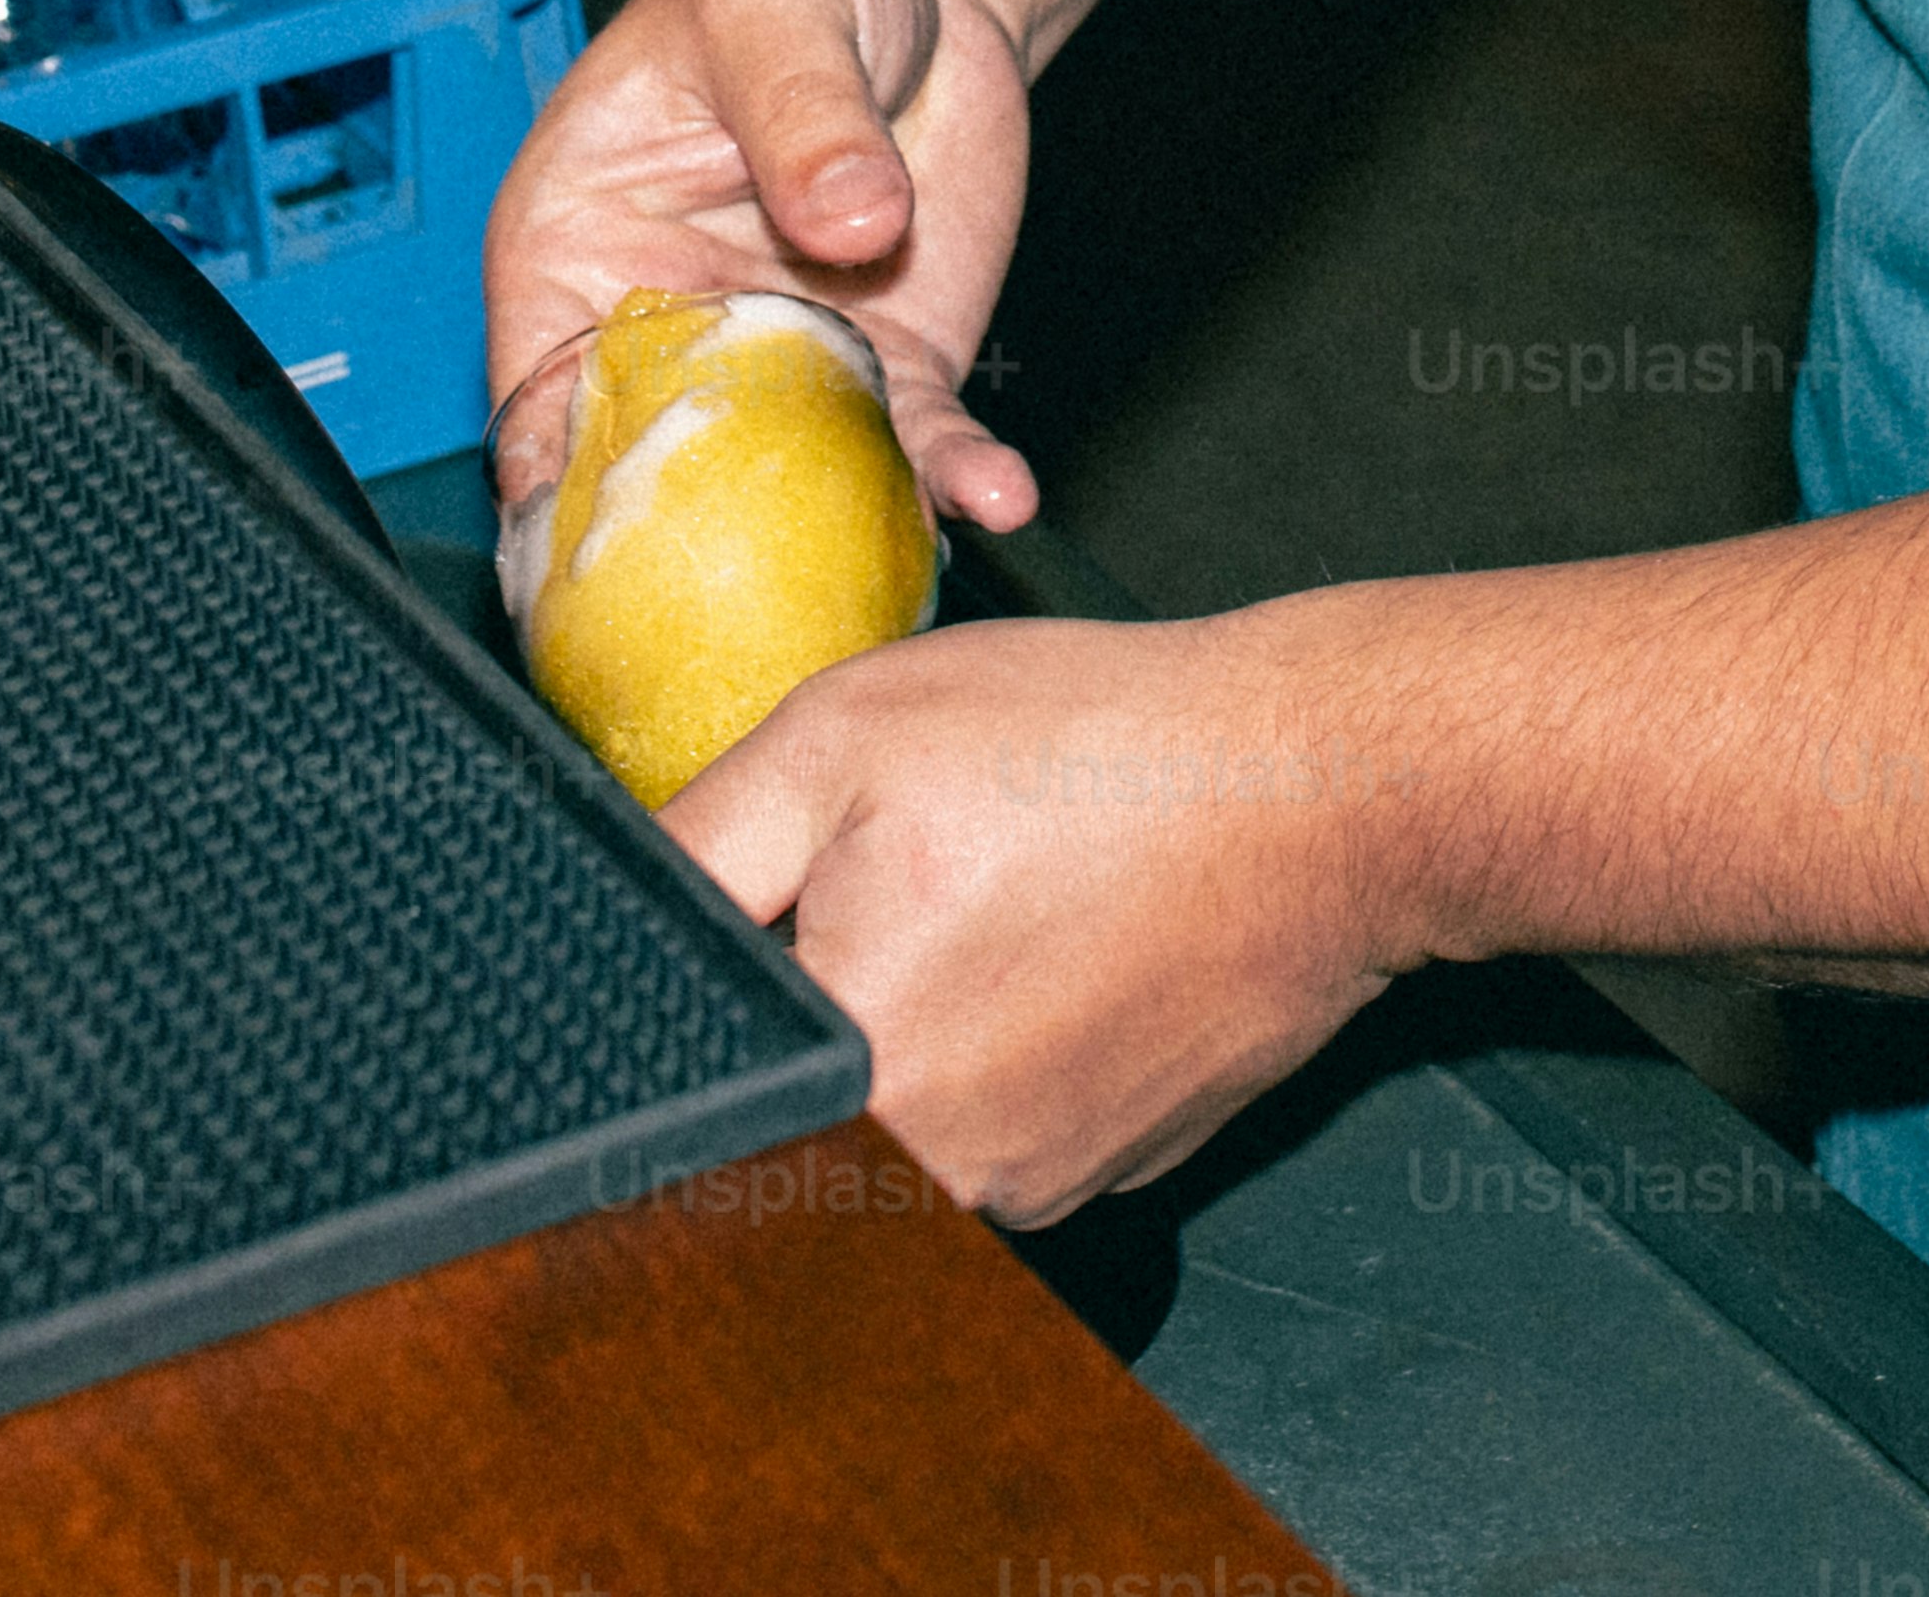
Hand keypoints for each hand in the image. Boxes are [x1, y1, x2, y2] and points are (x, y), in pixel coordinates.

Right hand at [483, 0, 1044, 545]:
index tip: (598, 561)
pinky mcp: (892, 365)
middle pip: (658, 476)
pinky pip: (917, 445)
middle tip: (750, 615)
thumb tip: (849, 218)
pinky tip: (997, 495)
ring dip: (840, 536)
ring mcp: (785, 361)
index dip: (553, 493)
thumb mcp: (772, 12)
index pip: (536, 401)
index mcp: (574, 249)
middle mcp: (669, 329)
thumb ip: (804, 114)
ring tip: (899, 568)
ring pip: (794, 486)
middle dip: (694, 559)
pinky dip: (955, 480)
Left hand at [666, 608, 1420, 1222]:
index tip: (760, 921)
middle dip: (817, 998)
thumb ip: (693, 849)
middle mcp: (945, 1176)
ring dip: (911, 1027)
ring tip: (988, 902)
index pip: (702, 1089)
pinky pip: (997, 1129)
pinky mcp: (1103, 1176)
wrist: (1322, 795)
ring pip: (902, 1123)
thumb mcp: (843, 736)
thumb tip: (606, 913)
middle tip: (896, 886)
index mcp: (858, 1074)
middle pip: (802, 1108)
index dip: (710, 1001)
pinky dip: (1000, 1049)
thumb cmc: (1098, 750)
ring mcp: (1037, 1191)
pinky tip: (1051, 948)